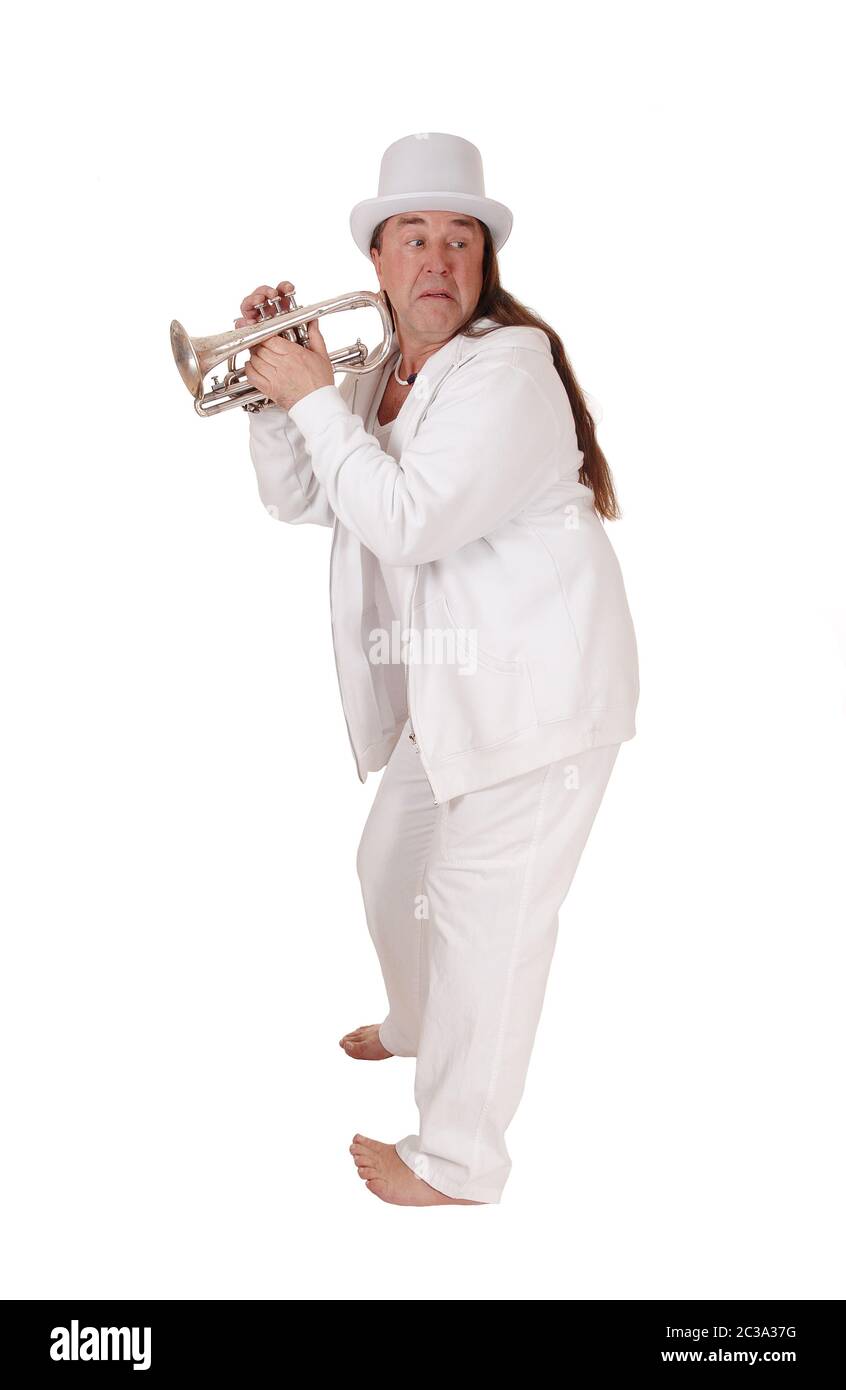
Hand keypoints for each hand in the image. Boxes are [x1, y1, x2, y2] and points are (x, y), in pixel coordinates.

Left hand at [236, 280, 333, 409]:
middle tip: (260, 344)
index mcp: (294, 354)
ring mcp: (274, 377)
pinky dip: (249, 369)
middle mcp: (282, 364)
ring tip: (258, 355)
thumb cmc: (320, 383)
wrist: (318, 405)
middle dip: (258, 345)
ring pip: (254, 360)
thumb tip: (313, 323)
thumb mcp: (321, 356)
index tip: (266, 335)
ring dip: (254, 356)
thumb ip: (315, 337)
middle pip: (260, 348)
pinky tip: (253, 367)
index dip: (265, 335)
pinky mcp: (269, 389)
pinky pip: (252, 376)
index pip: (270, 338)